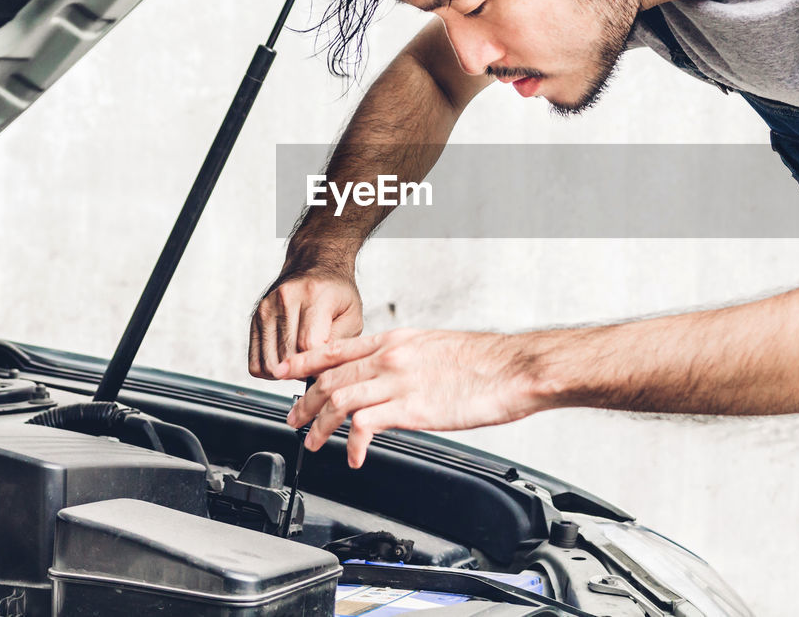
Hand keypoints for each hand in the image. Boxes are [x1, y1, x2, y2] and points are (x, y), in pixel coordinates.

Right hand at [249, 267, 362, 378]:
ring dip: (286, 373)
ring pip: (270, 363)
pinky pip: (256, 362)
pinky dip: (271, 370)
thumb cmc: (337, 293)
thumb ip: (339, 344)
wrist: (315, 265)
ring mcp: (266, 309)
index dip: (318, 366)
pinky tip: (287, 361)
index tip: (327, 368)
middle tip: (317, 368)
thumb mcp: (353, 316)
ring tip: (303, 363)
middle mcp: (285, 299)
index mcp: (314, 295)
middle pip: (287, 358)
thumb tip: (321, 372)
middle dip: (304, 371)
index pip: (308, 345)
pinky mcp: (255, 319)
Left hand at [274, 327, 540, 467]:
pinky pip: (367, 426)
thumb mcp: (435, 348)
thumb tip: (391, 374)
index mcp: (396, 340)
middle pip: (330, 377)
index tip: (284, 372)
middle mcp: (391, 356)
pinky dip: (354, 444)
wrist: (514, 368)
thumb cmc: (485, 361)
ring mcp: (399, 381)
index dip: (304, 361)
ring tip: (313, 443)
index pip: (336, 348)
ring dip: (319, 424)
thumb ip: (406, 360)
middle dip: (304, 401)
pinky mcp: (412, 408)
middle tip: (293, 419)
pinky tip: (355, 458)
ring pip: (339, 399)